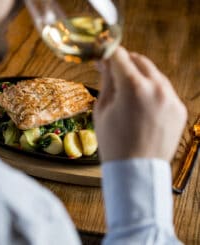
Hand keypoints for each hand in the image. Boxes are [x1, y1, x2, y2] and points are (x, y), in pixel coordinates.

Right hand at [93, 47, 186, 161]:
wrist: (135, 170)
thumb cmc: (113, 143)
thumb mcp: (102, 110)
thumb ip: (106, 81)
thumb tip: (106, 63)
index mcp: (133, 88)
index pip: (120, 56)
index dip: (108, 54)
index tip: (102, 56)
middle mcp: (156, 88)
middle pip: (140, 60)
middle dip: (125, 62)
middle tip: (113, 71)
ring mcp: (171, 99)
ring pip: (154, 74)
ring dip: (139, 76)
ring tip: (127, 92)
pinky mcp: (179, 109)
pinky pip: (163, 91)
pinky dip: (151, 91)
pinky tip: (141, 106)